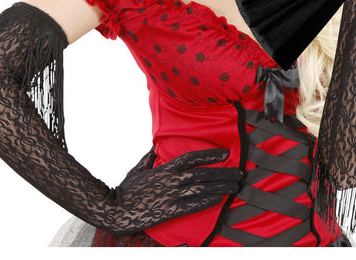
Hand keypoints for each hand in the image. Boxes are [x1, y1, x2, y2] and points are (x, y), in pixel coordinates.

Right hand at [106, 148, 242, 232]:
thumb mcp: (138, 169)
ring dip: (221, 186)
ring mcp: (172, 195)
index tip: (224, 154)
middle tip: (239, 172)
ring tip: (235, 185)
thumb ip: (149, 157)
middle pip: (202, 173)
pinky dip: (208, 200)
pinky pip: (193, 204)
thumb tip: (155, 145)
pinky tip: (220, 199)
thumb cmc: (125, 189)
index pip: (191, 158)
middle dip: (223, 172)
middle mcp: (172, 180)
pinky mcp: (170, 210)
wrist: (115, 209)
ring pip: (202, 187)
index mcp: (165, 168)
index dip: (209, 155)